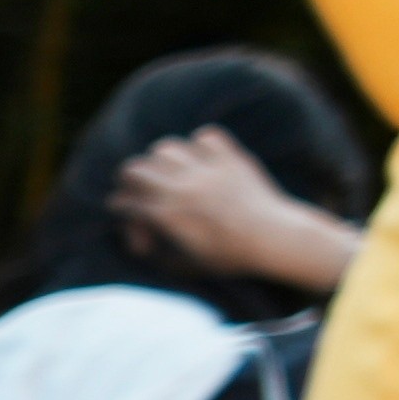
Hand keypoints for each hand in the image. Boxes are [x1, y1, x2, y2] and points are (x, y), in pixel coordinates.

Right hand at [110, 124, 362, 294]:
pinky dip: (200, 146)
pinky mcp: (231, 159)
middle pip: (133, 169)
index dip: (122, 212)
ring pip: (165, 148)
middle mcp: (182, 188)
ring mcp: (207, 170)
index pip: (123, 203)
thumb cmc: (231, 257)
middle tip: (141, 191)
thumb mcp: (186, 263)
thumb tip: (140, 238)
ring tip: (171, 174)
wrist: (277, 239)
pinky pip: (206, 136)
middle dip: (131, 182)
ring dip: (162, 161)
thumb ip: (156, 249)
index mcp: (166, 216)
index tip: (130, 217)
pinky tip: (203, 162)